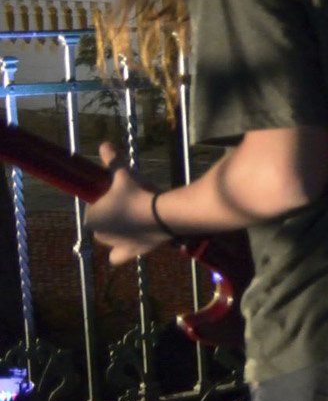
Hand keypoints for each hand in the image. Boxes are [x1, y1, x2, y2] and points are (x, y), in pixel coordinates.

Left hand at [86, 141, 170, 265]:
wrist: (162, 215)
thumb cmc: (138, 194)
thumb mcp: (124, 175)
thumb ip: (113, 161)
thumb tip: (104, 144)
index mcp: (91, 218)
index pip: (94, 207)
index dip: (105, 199)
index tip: (119, 192)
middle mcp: (99, 234)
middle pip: (102, 223)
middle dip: (111, 215)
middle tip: (129, 203)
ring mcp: (115, 245)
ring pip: (109, 238)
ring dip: (116, 231)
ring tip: (133, 220)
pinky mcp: (130, 253)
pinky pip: (117, 257)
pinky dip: (120, 253)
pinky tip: (129, 245)